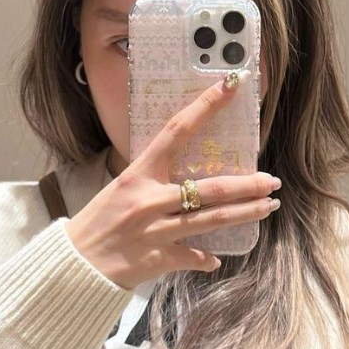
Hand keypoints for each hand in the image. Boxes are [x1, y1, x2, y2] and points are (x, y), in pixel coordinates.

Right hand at [65, 72, 281, 289]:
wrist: (76, 263)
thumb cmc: (98, 222)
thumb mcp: (122, 189)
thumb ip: (153, 182)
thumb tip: (184, 177)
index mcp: (138, 174)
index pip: (177, 131)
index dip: (206, 107)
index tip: (231, 86)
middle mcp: (150, 200)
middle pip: (211, 188)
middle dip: (248, 184)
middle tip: (272, 180)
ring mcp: (156, 231)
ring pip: (212, 220)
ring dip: (246, 213)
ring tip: (269, 206)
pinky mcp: (159, 259)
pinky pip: (193, 256)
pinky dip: (206, 258)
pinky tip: (216, 258)